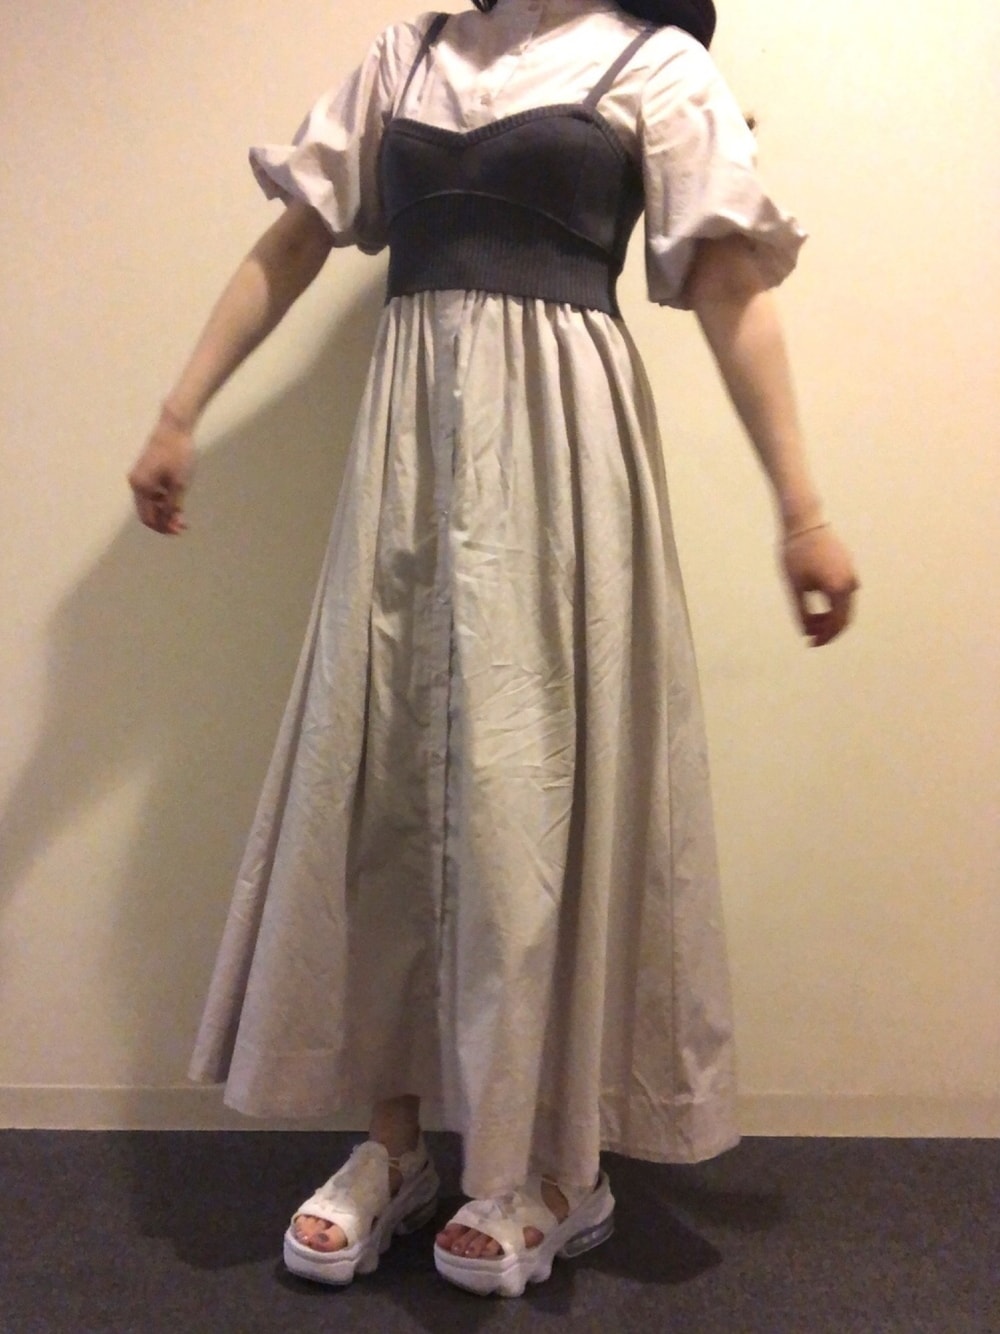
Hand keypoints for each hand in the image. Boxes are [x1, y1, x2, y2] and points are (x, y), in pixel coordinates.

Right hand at [127, 412, 194, 534]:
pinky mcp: (146, 470)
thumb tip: (170, 522)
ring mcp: (140, 476)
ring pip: (151, 502)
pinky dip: (163, 500)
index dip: (162, 527)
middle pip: (147, 512)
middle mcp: (136, 483)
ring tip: (182, 516)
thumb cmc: (178, 454)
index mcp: (141, 487)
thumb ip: (173, 505)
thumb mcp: (179, 484)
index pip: (147, 517)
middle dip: (164, 521)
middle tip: (182, 527)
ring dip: (165, 511)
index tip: (179, 531)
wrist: (174, 427)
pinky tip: (177, 502)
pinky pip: (152, 492)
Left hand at [781, 525, 858, 646]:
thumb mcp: (795, 588)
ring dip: (831, 617)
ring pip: (845, 605)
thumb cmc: (795, 555)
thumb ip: (802, 612)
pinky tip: (819, 606)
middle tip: (812, 638)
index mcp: (838, 590)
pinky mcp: (848, 566)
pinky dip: (834, 603)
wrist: (805, 523)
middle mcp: (850, 584)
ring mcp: (851, 574)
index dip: (824, 637)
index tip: (810, 644)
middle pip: (844, 617)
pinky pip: (844, 592)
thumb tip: (807, 632)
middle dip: (828, 630)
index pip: (836, 623)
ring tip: (812, 623)